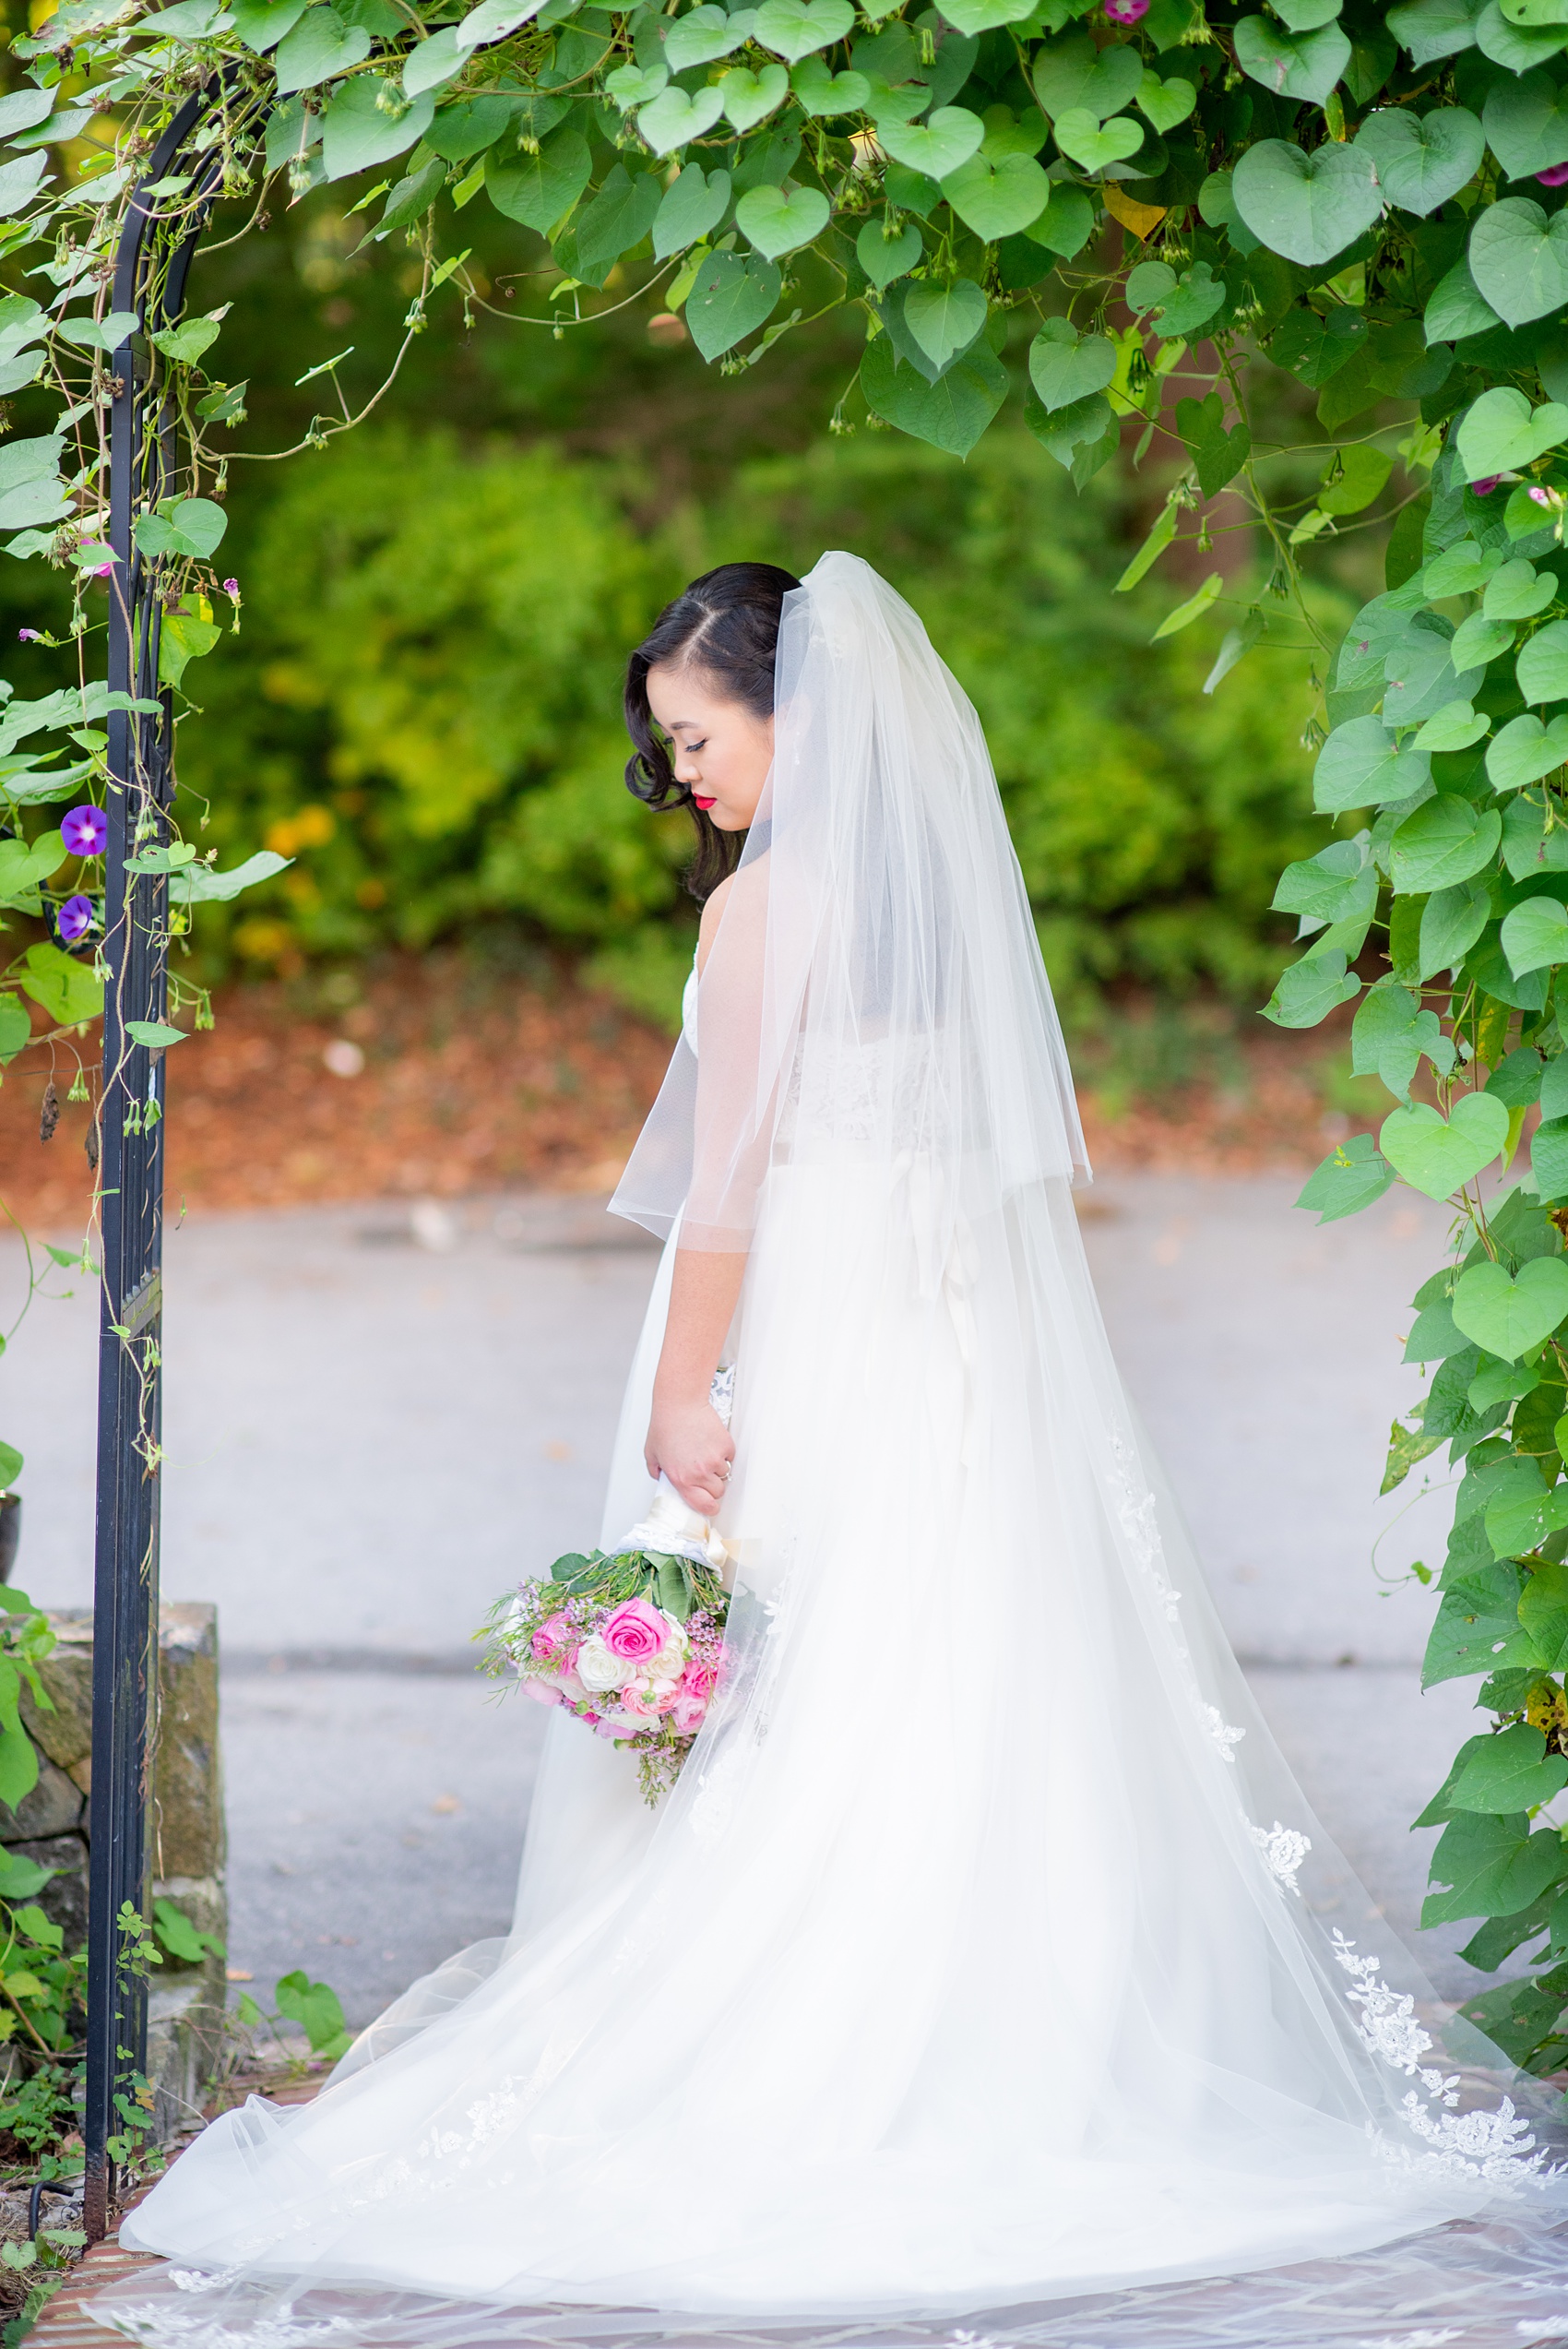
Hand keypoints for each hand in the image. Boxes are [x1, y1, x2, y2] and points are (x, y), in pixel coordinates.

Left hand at [646, 1392, 733, 1515]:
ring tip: (704, 1451)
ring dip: (717, 1467)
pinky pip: (729, 1456)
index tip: (711, 1505)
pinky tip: (709, 1441)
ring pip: (724, 1473)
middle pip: (718, 1492)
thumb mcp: (651, 1453)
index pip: (703, 1505)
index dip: (709, 1507)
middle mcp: (699, 1473)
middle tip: (704, 1472)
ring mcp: (714, 1460)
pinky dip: (723, 1451)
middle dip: (713, 1485)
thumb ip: (656, 1471)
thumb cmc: (665, 1425)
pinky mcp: (725, 1446)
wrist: (680, 1404)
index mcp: (681, 1479)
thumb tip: (661, 1478)